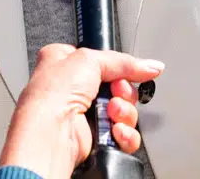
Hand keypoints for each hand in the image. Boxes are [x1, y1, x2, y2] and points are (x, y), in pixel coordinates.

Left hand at [0, 43, 163, 178]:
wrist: (49, 134)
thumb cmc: (52, 95)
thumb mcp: (89, 59)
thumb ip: (124, 62)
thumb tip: (150, 66)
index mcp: (64, 65)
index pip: (103, 62)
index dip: (117, 67)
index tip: (125, 69)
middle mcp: (73, 91)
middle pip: (118, 88)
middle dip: (123, 91)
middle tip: (115, 91)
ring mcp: (84, 117)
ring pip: (124, 112)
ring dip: (124, 112)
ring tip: (111, 112)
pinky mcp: (94, 140)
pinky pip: (123, 136)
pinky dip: (124, 134)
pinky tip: (114, 131)